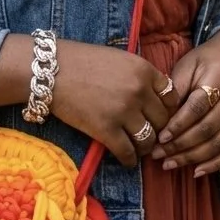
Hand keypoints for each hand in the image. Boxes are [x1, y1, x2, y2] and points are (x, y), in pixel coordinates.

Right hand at [50, 41, 178, 167]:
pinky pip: (127, 152)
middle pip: (163, 120)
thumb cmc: (80, 61)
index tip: (157, 115)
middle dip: (157, 130)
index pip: (171, 97)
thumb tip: (152, 97)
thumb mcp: (117, 59)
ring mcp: (123, 111)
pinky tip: (125, 159)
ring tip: (137, 148)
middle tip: (148, 134)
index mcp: (143, 69)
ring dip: (144, 147)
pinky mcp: (106, 130)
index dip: (166, 109)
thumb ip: (138, 75)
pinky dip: (128, 159)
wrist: (48, 71)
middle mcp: (138, 90)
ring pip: (148, 140)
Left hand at [151, 29, 219, 176]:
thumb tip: (161, 114)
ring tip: (170, 164)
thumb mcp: (189, 64)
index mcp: (219, 78)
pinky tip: (197, 171)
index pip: (198, 107)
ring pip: (219, 143)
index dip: (178, 124)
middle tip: (158, 154)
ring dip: (193, 157)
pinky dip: (215, 164)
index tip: (160, 137)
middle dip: (180, 145)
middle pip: (207, 128)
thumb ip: (177, 88)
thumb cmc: (208, 60)